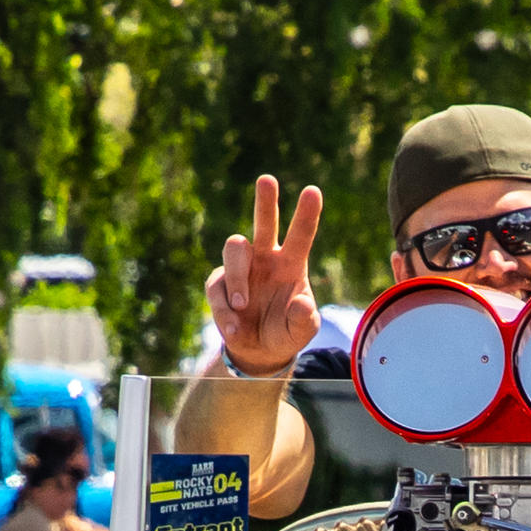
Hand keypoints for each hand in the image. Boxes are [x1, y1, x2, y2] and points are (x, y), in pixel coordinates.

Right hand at [211, 176, 324, 372]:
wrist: (259, 350)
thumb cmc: (286, 332)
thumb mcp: (302, 331)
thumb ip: (304, 319)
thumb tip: (301, 303)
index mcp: (291, 263)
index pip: (301, 234)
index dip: (307, 213)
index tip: (312, 191)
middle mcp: (265, 258)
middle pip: (264, 223)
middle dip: (265, 201)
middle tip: (267, 180)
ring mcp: (241, 268)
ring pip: (234, 248)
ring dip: (237, 278)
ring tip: (244, 307)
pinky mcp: (219, 283)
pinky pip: (217, 289)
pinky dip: (225, 312)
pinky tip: (235, 330)